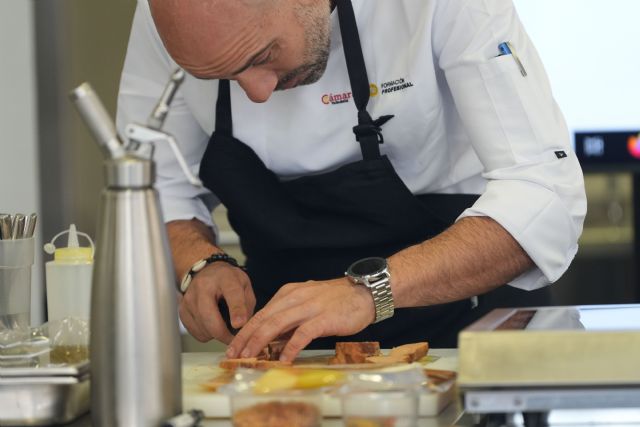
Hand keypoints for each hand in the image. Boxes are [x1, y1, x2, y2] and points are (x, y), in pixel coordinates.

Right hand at [179, 262, 254, 343]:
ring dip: (216, 334)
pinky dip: (207, 334)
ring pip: (203, 329)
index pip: (231, 294)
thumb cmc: (227, 280)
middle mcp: (203, 286)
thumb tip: (243, 328)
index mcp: (225, 278)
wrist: (206, 273)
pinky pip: (196, 333)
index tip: (239, 324)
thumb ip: (247, 305)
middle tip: (234, 339)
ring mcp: (189, 299)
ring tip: (222, 324)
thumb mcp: (244, 285)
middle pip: (209, 317)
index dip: (236, 311)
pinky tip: (211, 323)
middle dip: (223, 334)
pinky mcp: (182, 311)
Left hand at [226, 278, 375, 361]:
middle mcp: (295, 298)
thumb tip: (271, 339)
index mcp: (288, 294)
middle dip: (245, 338)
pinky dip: (290, 347)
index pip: (260, 314)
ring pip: (277, 324)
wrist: (364, 293)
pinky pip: (302, 334)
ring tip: (250, 357)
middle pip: (263, 319)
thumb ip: (289, 318)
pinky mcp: (323, 318)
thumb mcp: (307, 303)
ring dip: (260, 342)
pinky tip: (283, 360)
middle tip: (234, 355)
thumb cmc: (336, 301)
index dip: (244, 331)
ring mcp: (309, 307)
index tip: (233, 347)